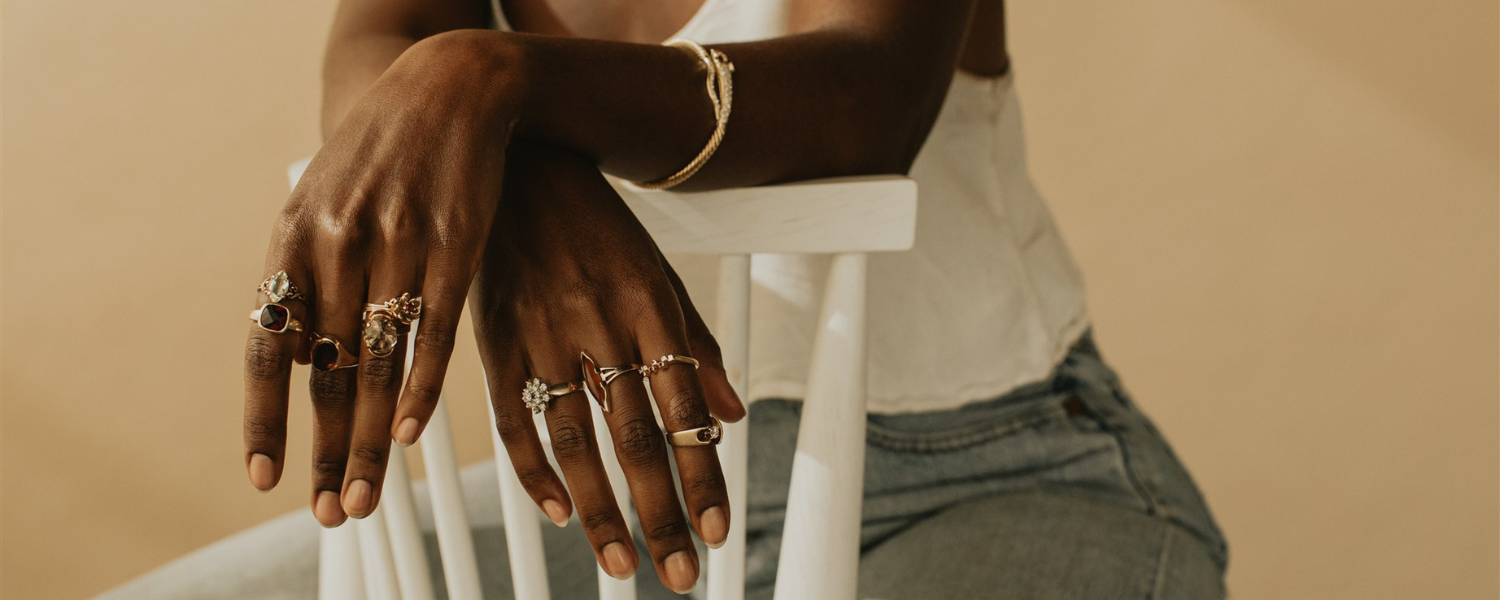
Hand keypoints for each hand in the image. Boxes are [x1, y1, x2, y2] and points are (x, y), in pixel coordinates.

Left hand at [241, 33, 521, 524]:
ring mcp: (397, 245)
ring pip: (378, 364)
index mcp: (294, 237)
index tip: (263, 477)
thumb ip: (306, 278)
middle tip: (329, 512)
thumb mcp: (324, 201)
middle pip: (325, 372)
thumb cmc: (381, 152)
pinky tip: (415, 433)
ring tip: (369, 495)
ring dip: (372, 440)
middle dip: (326, 450)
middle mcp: (338, 246)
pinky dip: (423, 387)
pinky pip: (435, 333)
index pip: (267, 346)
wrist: (448, 86)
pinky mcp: (455, 246)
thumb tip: (301, 362)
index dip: (263, 417)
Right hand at [471, 142, 744, 592]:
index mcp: (649, 307)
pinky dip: (533, 473)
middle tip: (679, 574)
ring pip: (575, 443)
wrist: (517, 163)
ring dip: (600, 511)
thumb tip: (734, 415)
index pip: (683, 409)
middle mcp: (599, 325)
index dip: (702, 475)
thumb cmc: (596, 225)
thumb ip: (695, 344)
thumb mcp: (658, 273)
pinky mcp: (494, 341)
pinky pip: (512, 421)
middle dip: (661, 513)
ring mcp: (541, 335)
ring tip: (622, 564)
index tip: (717, 530)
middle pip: (635, 439)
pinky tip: (557, 514)